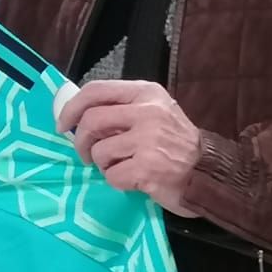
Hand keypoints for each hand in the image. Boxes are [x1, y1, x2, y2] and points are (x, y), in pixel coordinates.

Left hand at [57, 80, 203, 215]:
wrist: (207, 173)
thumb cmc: (175, 145)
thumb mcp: (155, 113)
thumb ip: (122, 110)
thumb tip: (78, 117)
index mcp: (146, 93)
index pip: (96, 90)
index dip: (72, 107)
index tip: (63, 125)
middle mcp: (148, 112)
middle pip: (91, 121)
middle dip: (82, 142)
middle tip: (87, 156)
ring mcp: (148, 140)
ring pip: (100, 152)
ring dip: (104, 165)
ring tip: (122, 167)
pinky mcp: (147, 168)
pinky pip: (112, 176)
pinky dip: (117, 182)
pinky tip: (134, 180)